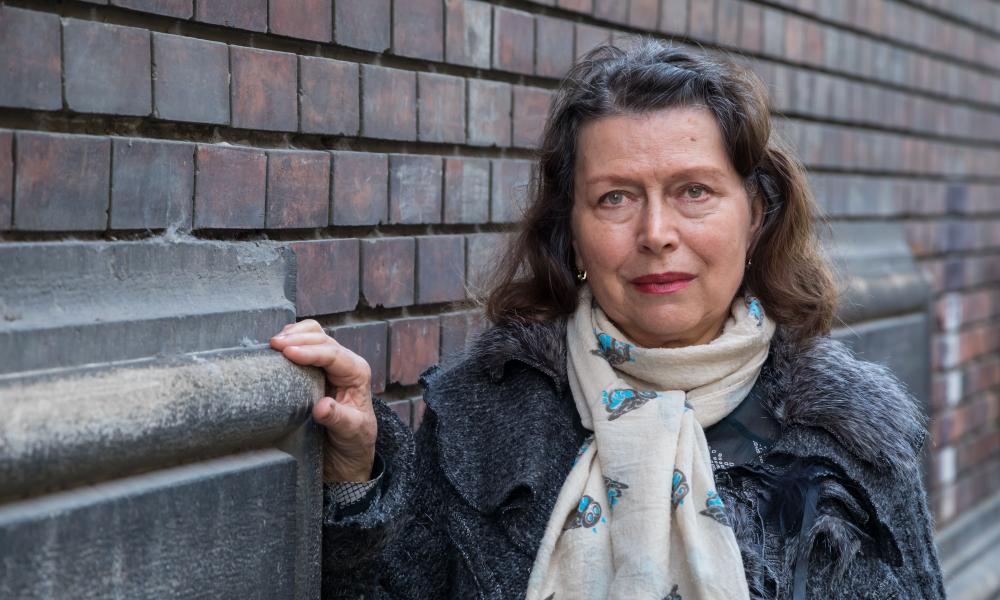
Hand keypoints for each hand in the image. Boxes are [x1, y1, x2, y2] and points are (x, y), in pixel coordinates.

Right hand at [270, 319, 376, 482]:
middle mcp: (345, 364)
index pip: (333, 355)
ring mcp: (331, 364)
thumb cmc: (353, 440)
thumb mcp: (350, 433)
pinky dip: (292, 339)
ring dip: (294, 334)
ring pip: (314, 335)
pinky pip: (306, 344)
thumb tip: (322, 406)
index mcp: (357, 374)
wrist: (349, 451)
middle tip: (274, 345)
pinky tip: (278, 346)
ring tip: (274, 343)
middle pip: (322, 339)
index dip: (310, 351)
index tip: (288, 352)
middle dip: (298, 338)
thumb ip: (338, 419)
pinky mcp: (317, 368)